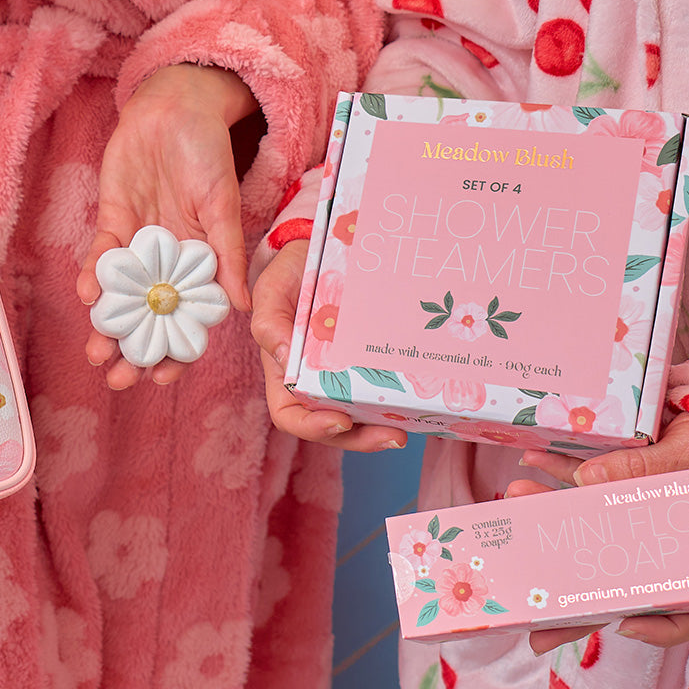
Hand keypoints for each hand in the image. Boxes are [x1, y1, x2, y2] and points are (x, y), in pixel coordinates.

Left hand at [78, 64, 256, 388]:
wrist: (175, 110)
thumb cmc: (210, 155)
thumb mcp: (224, 206)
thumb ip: (229, 254)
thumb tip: (242, 307)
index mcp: (202, 262)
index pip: (189, 317)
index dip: (177, 349)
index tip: (163, 378)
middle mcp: (170, 260)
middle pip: (151, 315)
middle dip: (134, 350)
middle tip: (118, 379)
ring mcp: (141, 243)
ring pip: (123, 296)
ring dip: (108, 325)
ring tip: (97, 354)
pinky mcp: (114, 221)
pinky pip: (102, 256)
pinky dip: (94, 276)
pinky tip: (89, 297)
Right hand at [250, 239, 407, 451]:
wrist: (318, 248)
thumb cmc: (289, 273)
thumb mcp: (271, 292)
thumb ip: (269, 324)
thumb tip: (284, 358)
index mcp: (285, 374)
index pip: (291, 415)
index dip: (313, 427)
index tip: (341, 421)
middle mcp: (315, 381)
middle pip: (334, 426)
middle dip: (361, 440)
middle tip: (394, 436)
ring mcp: (344, 374)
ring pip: (361, 415)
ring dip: (382, 427)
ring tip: (408, 427)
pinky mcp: (369, 361)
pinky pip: (381, 387)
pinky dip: (396, 399)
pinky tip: (418, 398)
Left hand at [509, 413, 688, 654]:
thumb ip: (646, 467)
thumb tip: (590, 481)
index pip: (686, 607)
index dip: (658, 627)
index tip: (624, 626)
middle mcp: (661, 544)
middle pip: (620, 585)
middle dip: (573, 599)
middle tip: (536, 623)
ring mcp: (634, 520)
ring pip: (593, 537)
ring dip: (552, 521)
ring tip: (518, 500)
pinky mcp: (618, 488)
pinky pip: (588, 490)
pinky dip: (561, 477)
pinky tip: (534, 462)